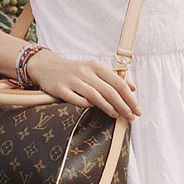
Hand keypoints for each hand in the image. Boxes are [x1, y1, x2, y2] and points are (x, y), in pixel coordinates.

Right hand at [24, 49, 141, 120]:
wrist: (46, 66)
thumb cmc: (74, 70)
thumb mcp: (93, 69)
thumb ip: (113, 77)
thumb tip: (132, 88)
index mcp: (96, 66)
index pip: (118, 82)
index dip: (130, 98)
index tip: (137, 109)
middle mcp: (85, 72)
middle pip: (109, 91)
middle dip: (123, 106)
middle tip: (130, 117)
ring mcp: (72, 80)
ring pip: (95, 96)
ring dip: (108, 107)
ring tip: (116, 115)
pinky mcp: (60, 89)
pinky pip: (77, 100)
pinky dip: (87, 105)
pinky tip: (93, 109)